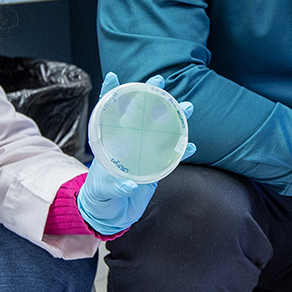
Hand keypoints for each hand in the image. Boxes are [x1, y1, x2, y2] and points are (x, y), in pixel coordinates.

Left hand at [77, 73, 195, 234]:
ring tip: (187, 106)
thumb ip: (114, 186)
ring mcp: (144, 153)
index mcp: (111, 143)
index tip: (114, 77)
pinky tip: (191, 146)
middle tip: (160, 80)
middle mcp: (129, 142)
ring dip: (175, 117)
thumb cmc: (100, 197)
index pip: (108, 113)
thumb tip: (129, 183)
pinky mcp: (156, 167)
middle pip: (140, 114)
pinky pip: (172, 155)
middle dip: (150, 95)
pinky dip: (182, 150)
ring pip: (161, 129)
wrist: (111, 214)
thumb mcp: (102, 191)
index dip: (110, 95)